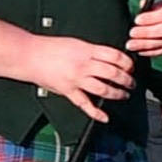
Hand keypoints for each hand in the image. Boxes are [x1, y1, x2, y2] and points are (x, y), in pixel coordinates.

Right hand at [24, 34, 138, 121]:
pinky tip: (105, 117)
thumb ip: (93, 52)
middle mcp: (84, 65)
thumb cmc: (50, 48)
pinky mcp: (68, 91)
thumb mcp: (77, 43)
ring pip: (103, 89)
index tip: (131, 67)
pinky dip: (96, 113)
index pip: (115, 56)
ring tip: (124, 95)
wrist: (29, 55)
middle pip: (113, 73)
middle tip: (132, 83)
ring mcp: (76, 79)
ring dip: (117, 93)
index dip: (127, 63)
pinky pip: (84, 104)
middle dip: (126, 79)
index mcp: (87, 50)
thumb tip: (111, 58)